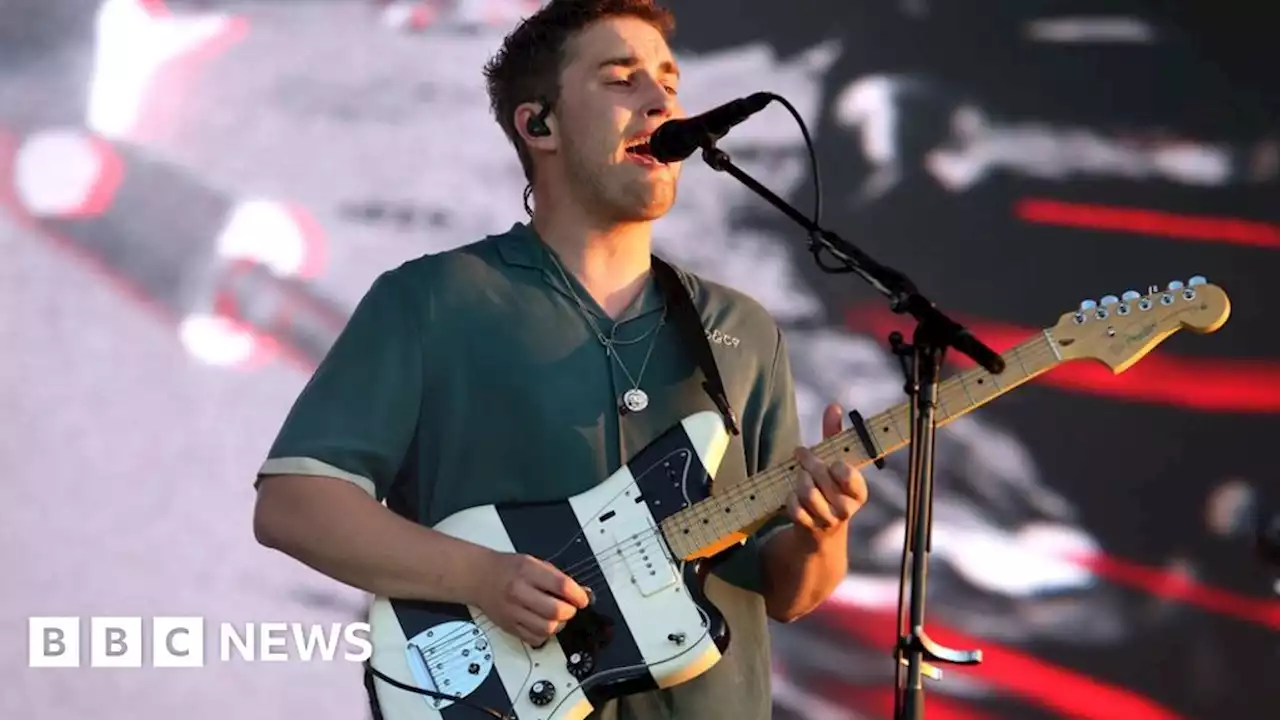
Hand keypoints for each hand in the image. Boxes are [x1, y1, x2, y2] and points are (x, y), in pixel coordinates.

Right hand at [476, 552, 590, 646]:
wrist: (479, 577)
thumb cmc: (506, 569)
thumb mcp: (534, 563)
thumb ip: (557, 577)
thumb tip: (580, 592)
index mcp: (527, 572)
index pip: (562, 586)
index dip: (578, 595)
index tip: (583, 599)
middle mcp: (519, 592)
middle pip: (556, 610)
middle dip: (570, 611)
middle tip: (571, 607)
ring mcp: (513, 612)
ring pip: (547, 628)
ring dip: (559, 624)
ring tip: (558, 616)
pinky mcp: (509, 627)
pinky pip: (535, 639)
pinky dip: (546, 634)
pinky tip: (544, 624)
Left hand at [786, 404, 868, 538]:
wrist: (821, 530)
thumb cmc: (830, 487)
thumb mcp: (836, 463)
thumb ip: (835, 435)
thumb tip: (833, 407)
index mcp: (859, 491)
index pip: (848, 474)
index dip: (835, 465)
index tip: (830, 460)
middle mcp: (847, 508)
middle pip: (821, 476)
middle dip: (808, 461)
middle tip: (801, 453)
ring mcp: (827, 519)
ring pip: (807, 491)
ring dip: (799, 479)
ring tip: (800, 475)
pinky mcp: (809, 527)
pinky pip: (794, 507)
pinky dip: (790, 497)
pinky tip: (793, 494)